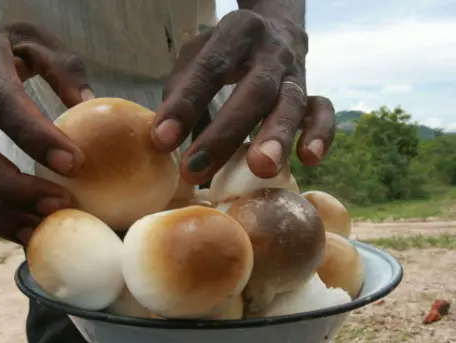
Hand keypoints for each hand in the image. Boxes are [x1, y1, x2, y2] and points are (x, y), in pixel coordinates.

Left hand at [151, 10, 335, 183]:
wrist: (276, 30)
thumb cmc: (224, 55)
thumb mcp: (196, 57)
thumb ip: (181, 90)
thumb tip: (163, 139)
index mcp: (235, 33)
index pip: (208, 68)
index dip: (185, 104)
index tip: (162, 140)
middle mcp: (270, 50)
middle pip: (254, 90)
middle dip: (225, 133)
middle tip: (197, 169)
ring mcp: (295, 72)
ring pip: (291, 103)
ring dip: (277, 136)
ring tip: (262, 168)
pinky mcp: (312, 92)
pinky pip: (323, 111)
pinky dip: (320, 134)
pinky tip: (309, 160)